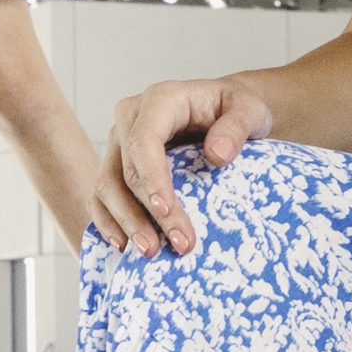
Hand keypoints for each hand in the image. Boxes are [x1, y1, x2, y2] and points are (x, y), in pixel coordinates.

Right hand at [88, 76, 279, 259]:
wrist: (224, 112)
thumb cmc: (236, 109)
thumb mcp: (250, 111)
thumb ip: (236, 128)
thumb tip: (218, 155)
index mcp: (160, 99)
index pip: (144, 140)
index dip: (151, 178)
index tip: (165, 211)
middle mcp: (131, 119)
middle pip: (126, 170)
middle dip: (147, 213)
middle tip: (178, 245)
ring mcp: (119, 142)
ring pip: (106, 186)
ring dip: (125, 223)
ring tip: (150, 252)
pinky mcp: (116, 164)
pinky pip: (101, 195)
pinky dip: (108, 221)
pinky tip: (123, 246)